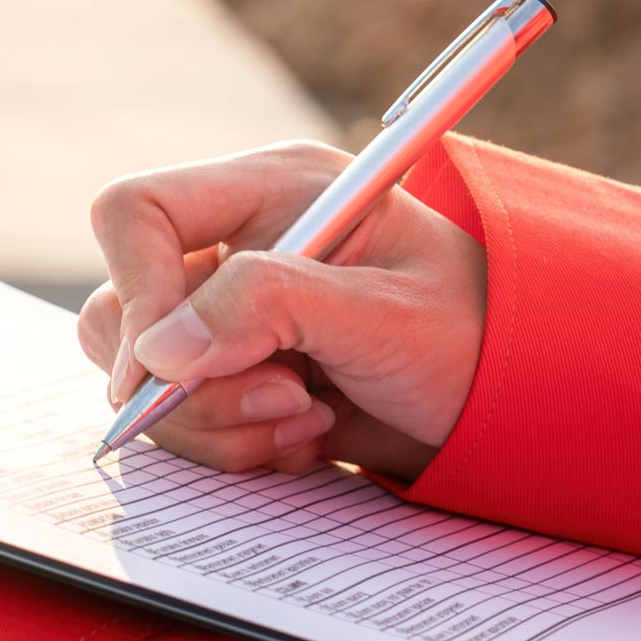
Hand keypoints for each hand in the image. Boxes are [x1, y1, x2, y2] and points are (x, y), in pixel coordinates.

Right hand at [78, 141, 485, 479]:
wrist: (514, 406)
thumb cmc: (479, 337)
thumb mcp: (385, 314)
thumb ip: (269, 307)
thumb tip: (158, 351)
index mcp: (269, 194)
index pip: (138, 215)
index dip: (137, 288)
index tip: (167, 367)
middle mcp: (235, 249)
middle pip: (126, 312)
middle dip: (193, 383)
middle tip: (285, 399)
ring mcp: (229, 319)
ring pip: (147, 380)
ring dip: (219, 423)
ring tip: (310, 420)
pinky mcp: (234, 378)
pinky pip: (182, 423)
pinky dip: (237, 447)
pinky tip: (309, 438)